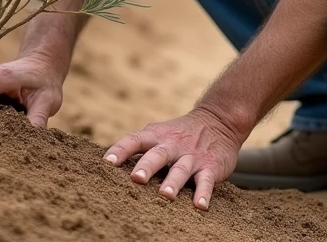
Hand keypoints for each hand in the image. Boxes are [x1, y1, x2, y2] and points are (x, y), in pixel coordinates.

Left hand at [103, 107, 246, 209]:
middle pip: (157, 155)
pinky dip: (203, 193)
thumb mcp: (159, 134)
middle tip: (136, 179)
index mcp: (156, 136)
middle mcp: (172, 146)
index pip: (134, 140)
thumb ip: (139, 149)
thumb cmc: (178, 135)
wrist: (219, 120)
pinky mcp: (210, 167)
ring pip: (181, 169)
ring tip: (165, 195)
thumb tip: (108, 168)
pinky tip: (200, 206)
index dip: (120, 150)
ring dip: (173, 182)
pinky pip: (206, 181)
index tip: (107, 162)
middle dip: (146, 166)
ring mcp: (191, 157)